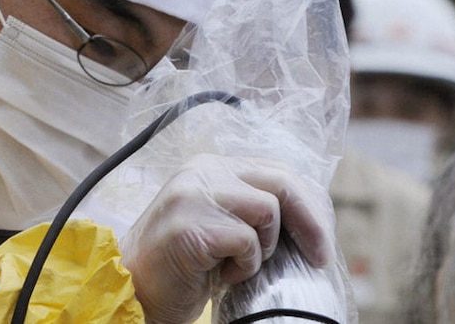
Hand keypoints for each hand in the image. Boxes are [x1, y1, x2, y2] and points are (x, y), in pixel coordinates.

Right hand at [119, 154, 329, 323]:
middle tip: (321, 256)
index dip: (307, 204)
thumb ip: (251, 207)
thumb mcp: (221, 224)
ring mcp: (195, 194)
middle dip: (311, 222)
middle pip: (281, 182)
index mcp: (212, 166)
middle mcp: (203, 171)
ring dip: (263, 249)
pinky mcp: (192, 225)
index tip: (320, 238)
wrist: (133, 288)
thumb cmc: (183, 264)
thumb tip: (310, 217)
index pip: (277, 171)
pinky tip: (221, 275)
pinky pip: (246, 241)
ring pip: (267, 210)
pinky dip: (244, 265)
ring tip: (238, 265)